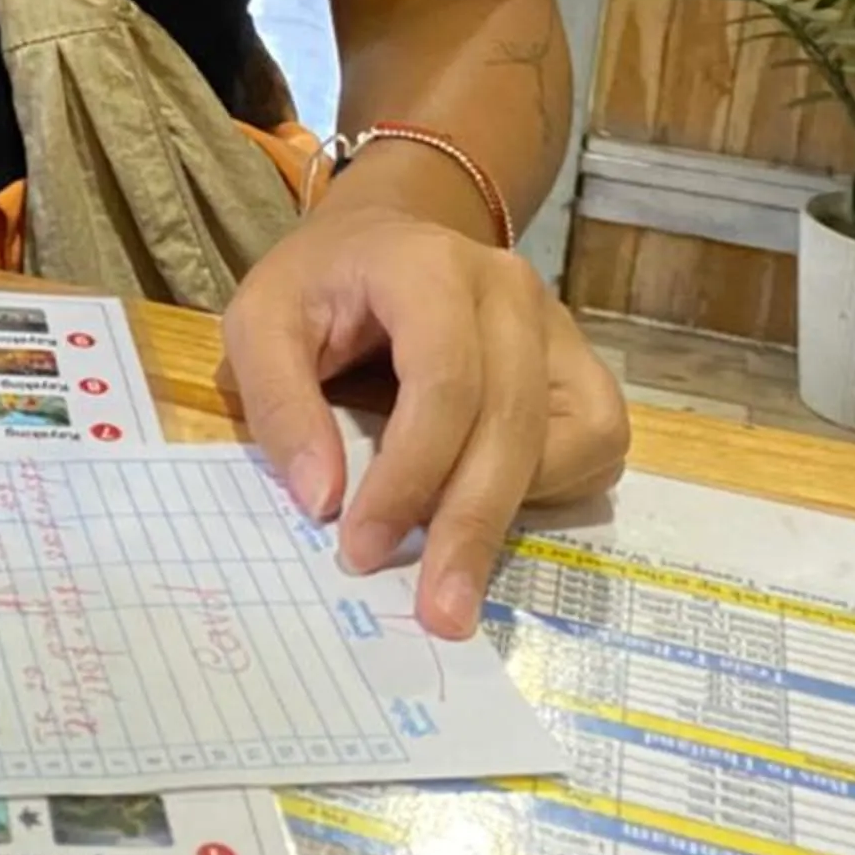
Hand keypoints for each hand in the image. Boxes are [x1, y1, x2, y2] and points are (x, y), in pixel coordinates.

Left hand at [222, 204, 629, 640]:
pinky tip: (488, 509)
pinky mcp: (580, 363)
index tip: (361, 551)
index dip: (408, 476)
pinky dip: (550, 489)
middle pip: (510, 423)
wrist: (383, 240)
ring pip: (566, 439)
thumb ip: (278, 403)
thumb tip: (321, 502)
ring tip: (452, 573)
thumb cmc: (317, 286)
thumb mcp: (259, 323)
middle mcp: (510, 289)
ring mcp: (557, 325)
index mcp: (429, 266)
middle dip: (469, 527)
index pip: (443, 383)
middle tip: (438, 614)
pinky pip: (595, 442)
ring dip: (510, 515)